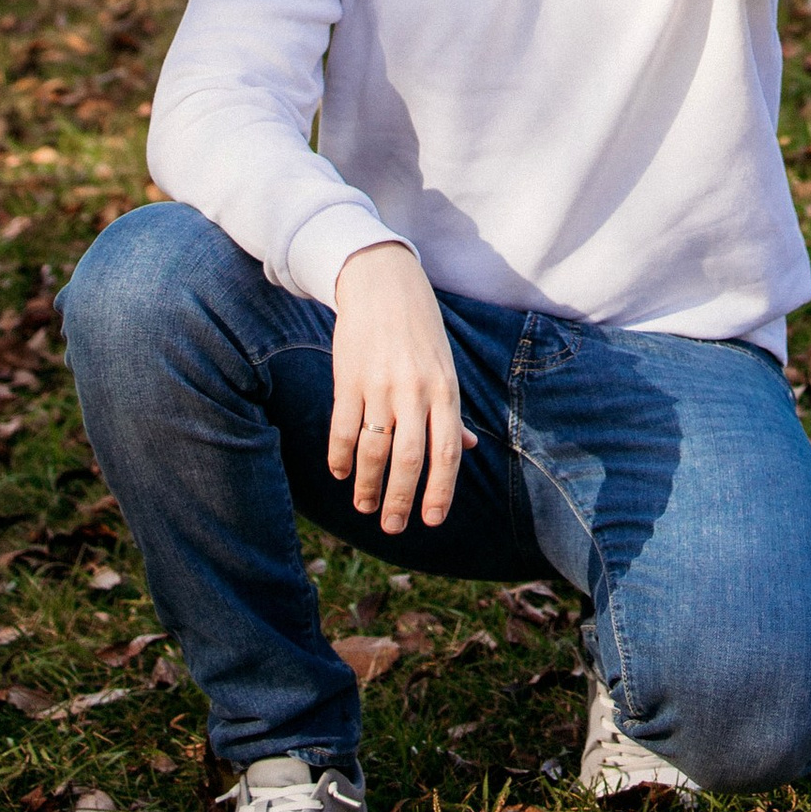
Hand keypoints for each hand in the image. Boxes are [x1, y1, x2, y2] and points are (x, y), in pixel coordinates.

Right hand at [328, 243, 474, 533]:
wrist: (383, 285)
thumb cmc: (420, 332)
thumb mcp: (446, 368)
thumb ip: (452, 411)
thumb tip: (469, 448)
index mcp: (446, 391)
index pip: (448, 452)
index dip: (441, 490)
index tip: (431, 521)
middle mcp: (415, 392)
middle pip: (410, 459)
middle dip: (400, 499)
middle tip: (392, 526)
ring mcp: (380, 386)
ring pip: (374, 450)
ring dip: (367, 485)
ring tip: (363, 506)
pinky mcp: (349, 379)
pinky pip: (343, 428)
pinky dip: (340, 456)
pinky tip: (340, 473)